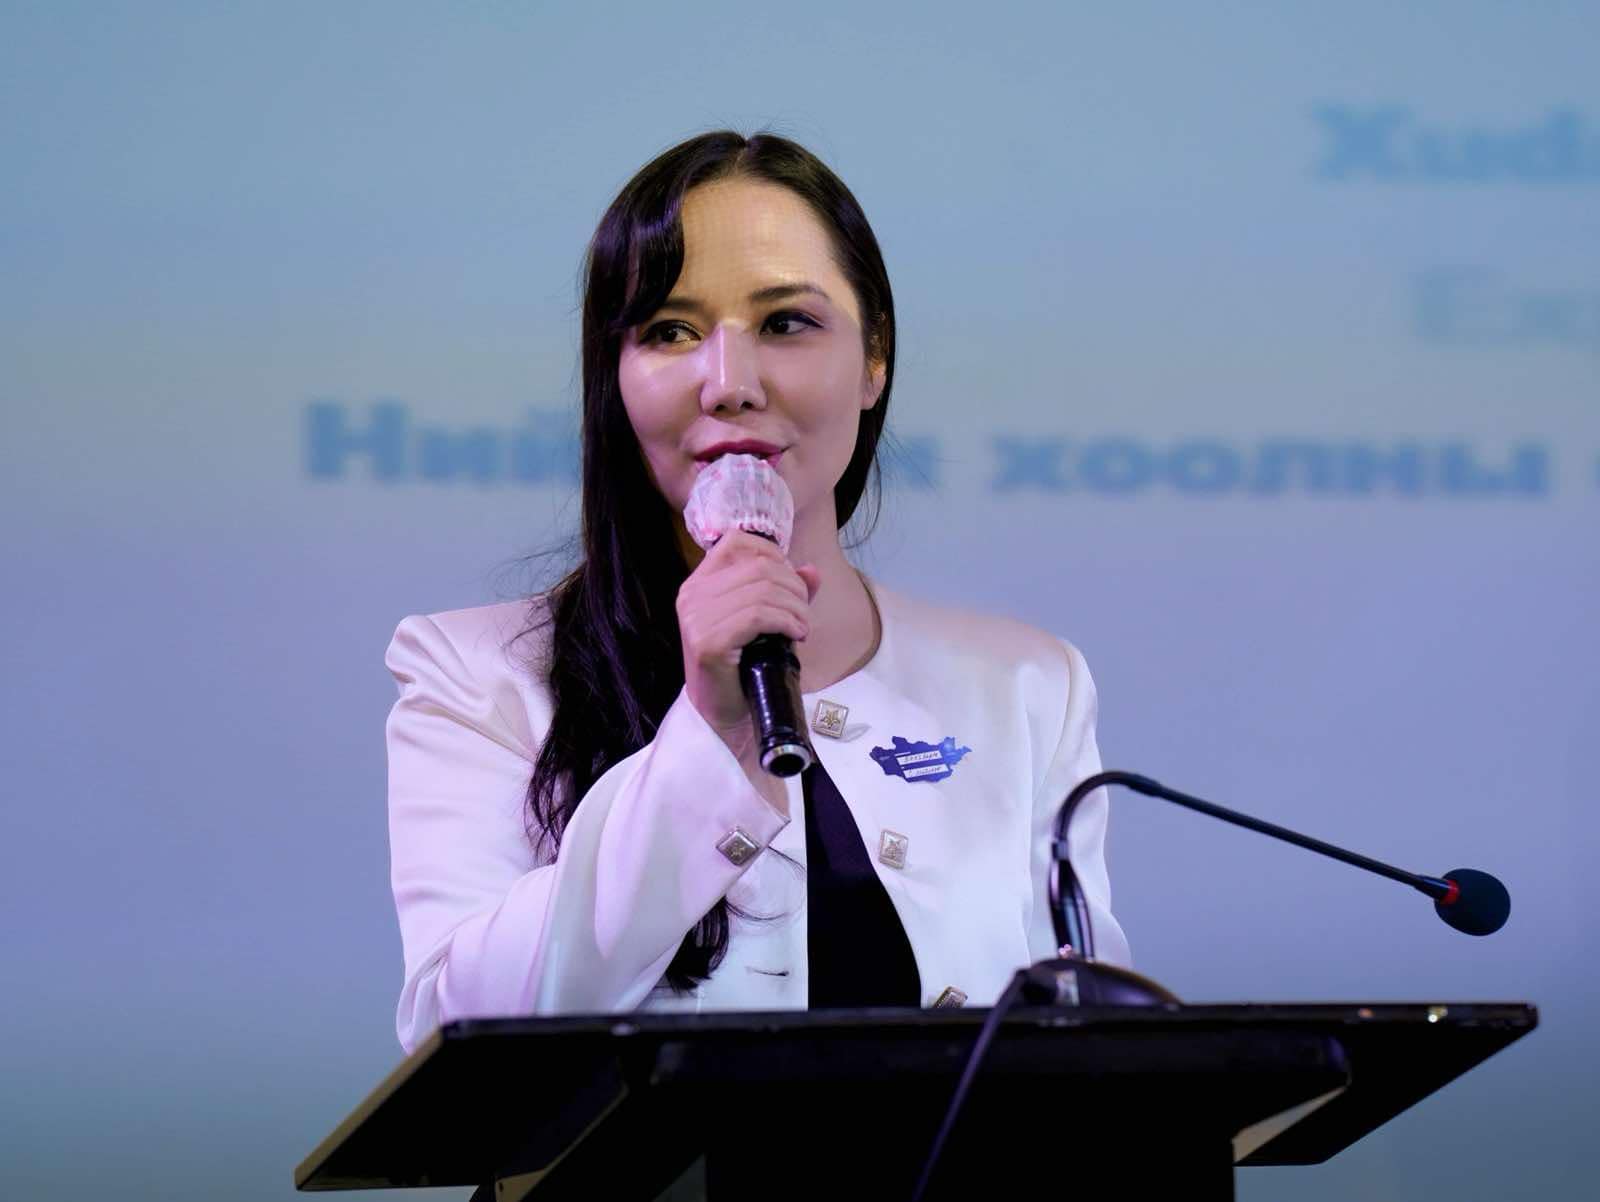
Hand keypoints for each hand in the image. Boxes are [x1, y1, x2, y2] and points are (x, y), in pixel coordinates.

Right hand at [676, 529, 821, 754]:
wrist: (722, 714)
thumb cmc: (742, 666)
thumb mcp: (766, 621)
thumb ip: (786, 592)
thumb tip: (812, 570)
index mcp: (699, 583)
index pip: (737, 542)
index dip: (774, 556)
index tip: (790, 584)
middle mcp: (692, 594)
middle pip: (759, 567)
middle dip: (794, 587)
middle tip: (804, 613)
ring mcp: (696, 617)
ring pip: (763, 590)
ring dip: (795, 607)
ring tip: (802, 627)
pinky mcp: (708, 641)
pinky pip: (759, 615)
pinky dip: (787, 621)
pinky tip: (797, 634)